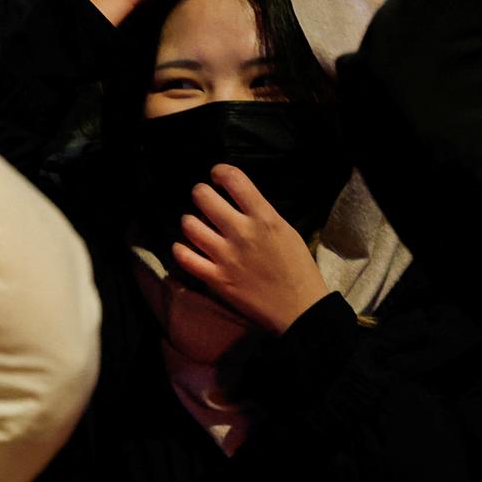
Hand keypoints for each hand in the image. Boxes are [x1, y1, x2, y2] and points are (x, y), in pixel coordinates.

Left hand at [172, 164, 331, 334]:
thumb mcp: (286, 230)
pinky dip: (181, 249)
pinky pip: (184, 257)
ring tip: (197, 225)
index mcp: (264, 218)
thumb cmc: (298, 268)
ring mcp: (226, 256)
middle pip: (203, 196)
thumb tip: (237, 201)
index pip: (233, 178)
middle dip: (201, 193)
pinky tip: (186, 248)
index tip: (218, 176)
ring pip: (189, 224)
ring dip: (190, 221)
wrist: (300, 309)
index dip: (220, 172)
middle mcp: (242, 233)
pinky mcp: (216, 279)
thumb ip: (261, 214)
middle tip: (204, 199)